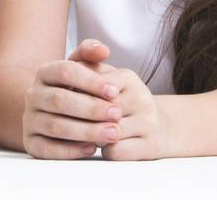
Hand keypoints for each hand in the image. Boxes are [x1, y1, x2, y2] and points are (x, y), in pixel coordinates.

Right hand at [22, 42, 123, 158]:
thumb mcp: (81, 68)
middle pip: (60, 100)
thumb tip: (103, 50)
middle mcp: (32, 95)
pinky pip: (47, 149)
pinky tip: (91, 149)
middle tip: (117, 114)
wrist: (52, 113)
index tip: (115, 91)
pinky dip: (70, 150)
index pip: (65, 71)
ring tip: (112, 133)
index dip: (90, 81)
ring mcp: (29, 120)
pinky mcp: (31, 143)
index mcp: (44, 73)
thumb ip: (91, 54)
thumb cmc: (75, 89)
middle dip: (91, 108)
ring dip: (86, 131)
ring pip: (55, 126)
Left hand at [73, 40, 164, 160]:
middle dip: (79, 116)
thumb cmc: (119, 100)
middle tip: (64, 118)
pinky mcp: (149, 146)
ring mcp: (148, 122)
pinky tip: (100, 146)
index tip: (61, 99)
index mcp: (128, 77)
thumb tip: (67, 73)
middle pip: (100, 110)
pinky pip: (116, 150)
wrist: (155, 126)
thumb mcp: (105, 78)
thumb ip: (84, 66)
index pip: (94, 86)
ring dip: (90, 135)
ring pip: (107, 131)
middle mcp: (141, 97)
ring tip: (81, 132)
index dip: (74, 95)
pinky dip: (103, 150)